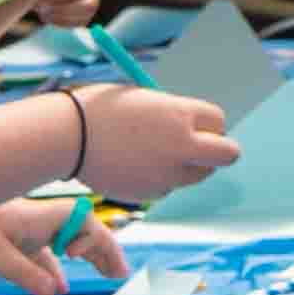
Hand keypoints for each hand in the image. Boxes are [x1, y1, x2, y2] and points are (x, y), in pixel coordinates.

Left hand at [0, 191, 128, 294]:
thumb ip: (25, 273)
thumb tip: (54, 292)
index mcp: (37, 216)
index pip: (82, 219)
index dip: (95, 238)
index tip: (87, 262)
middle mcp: (36, 220)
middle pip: (80, 229)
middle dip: (103, 249)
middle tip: (120, 273)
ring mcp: (25, 229)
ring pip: (65, 240)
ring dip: (85, 257)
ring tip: (104, 275)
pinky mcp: (12, 240)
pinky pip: (44, 253)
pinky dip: (55, 268)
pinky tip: (59, 286)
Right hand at [68, 86, 238, 200]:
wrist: (67, 138)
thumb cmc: (100, 109)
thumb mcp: (144, 100)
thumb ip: (172, 115)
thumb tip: (193, 127)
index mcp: (180, 115)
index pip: (219, 121)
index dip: (209, 123)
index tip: (197, 124)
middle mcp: (181, 147)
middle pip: (226, 155)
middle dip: (219, 150)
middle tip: (201, 147)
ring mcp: (168, 174)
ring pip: (197, 175)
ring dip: (188, 166)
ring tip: (155, 152)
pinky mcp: (151, 194)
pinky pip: (168, 186)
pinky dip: (159, 179)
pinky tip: (134, 165)